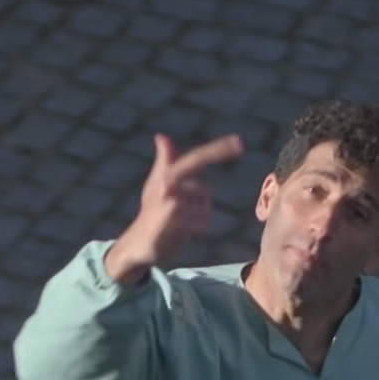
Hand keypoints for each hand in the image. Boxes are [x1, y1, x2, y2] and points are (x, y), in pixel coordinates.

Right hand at [103, 133, 243, 283]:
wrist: (138, 243)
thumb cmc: (151, 212)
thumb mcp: (157, 183)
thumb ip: (164, 160)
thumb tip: (161, 136)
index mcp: (167, 173)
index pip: (196, 158)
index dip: (217, 149)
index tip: (239, 142)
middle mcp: (167, 184)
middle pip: (204, 189)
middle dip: (200, 204)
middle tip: (185, 212)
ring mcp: (168, 202)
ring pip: (204, 208)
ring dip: (198, 218)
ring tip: (181, 223)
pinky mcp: (169, 220)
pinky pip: (200, 222)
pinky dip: (197, 228)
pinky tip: (183, 232)